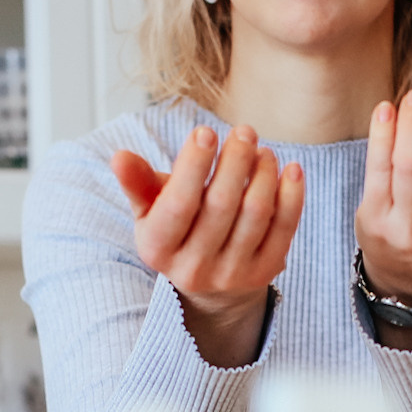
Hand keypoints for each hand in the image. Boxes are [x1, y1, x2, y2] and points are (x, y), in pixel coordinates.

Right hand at [112, 124, 304, 366]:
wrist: (209, 280)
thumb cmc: (177, 228)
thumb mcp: (151, 208)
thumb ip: (138, 182)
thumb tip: (119, 157)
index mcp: (158, 248)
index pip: (178, 204)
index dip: (193, 165)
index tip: (205, 132)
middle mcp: (193, 269)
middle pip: (221, 205)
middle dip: (236, 161)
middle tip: (244, 131)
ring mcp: (231, 275)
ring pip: (255, 214)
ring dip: (263, 174)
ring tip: (262, 150)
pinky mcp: (264, 274)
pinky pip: (284, 229)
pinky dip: (292, 195)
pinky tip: (291, 169)